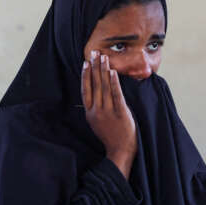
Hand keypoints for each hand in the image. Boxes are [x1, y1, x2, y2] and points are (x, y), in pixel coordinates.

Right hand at [81, 50, 136, 178]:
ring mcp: (108, 112)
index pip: (85, 90)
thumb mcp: (97, 123)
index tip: (86, 63)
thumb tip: (95, 93)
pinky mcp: (120, 113)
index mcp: (90, 113)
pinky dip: (114, 82)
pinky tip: (113, 72)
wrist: (120, 151)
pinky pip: (116, 95)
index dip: (85, 75)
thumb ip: (95, 109)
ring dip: (104, 71)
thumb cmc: (110, 137)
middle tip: (95, 53)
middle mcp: (97, 111)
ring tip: (104, 57)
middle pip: (95, 85)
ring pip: (105, 87)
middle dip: (95, 67)